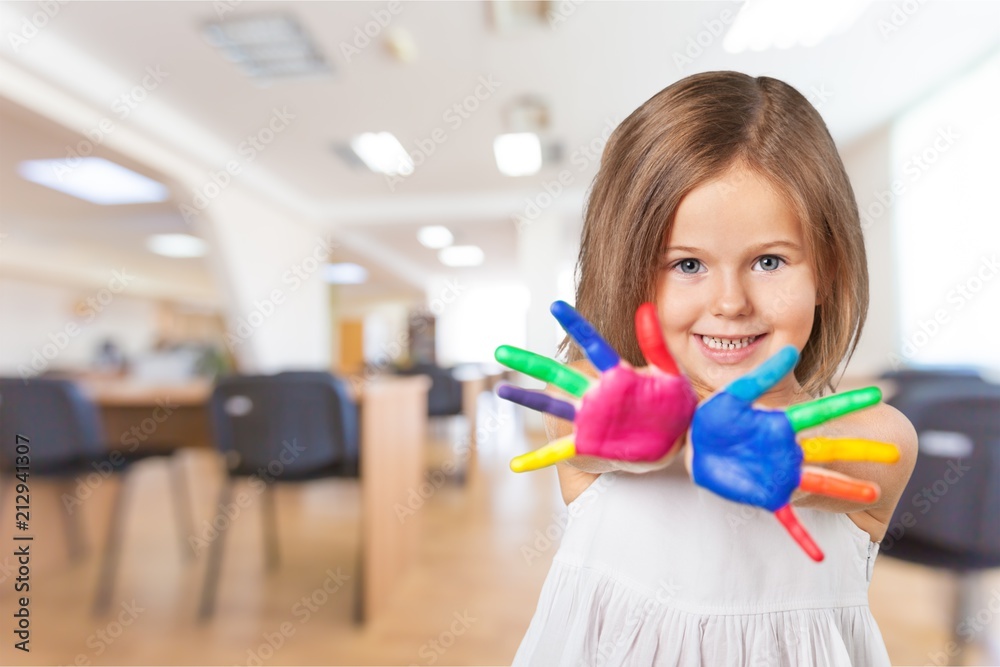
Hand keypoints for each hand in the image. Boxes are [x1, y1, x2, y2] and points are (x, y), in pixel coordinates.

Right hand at [494, 301, 696, 471]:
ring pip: (550, 405)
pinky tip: (516, 465)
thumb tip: (644, 308)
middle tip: (501, 351)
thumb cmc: (671, 409)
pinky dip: (537, 459)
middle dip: (529, 362)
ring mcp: (587, 419)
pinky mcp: (585, 444)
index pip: (593, 345)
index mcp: (616, 376)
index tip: (555, 306)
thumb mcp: (670, 376)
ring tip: (501, 391)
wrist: (668, 447)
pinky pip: (557, 452)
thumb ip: (657, 345)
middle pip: (557, 374)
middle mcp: (595, 395)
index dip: (575, 326)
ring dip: (525, 398)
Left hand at [690, 346, 900, 561]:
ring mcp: (783, 475)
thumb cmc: (719, 419)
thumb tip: (790, 350)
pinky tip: (818, 556)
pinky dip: (802, 538)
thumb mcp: (735, 394)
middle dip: (861, 451)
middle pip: (831, 450)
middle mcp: (790, 451)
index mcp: (782, 424)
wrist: (700, 447)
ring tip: (873, 493)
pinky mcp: (768, 496)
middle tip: (896, 453)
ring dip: (845, 489)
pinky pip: (787, 521)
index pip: (820, 411)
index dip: (846, 403)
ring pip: (820, 483)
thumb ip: (761, 376)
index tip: (875, 393)